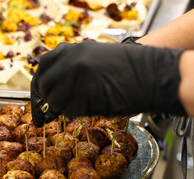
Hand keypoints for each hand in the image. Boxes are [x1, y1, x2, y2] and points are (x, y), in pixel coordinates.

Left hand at [31, 41, 185, 119]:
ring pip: (55, 102)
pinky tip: (88, 108)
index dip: (42, 80)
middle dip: (50, 96)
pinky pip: (70, 112)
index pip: (42, 66)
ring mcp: (76, 83)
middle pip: (45, 86)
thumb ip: (73, 63)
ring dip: (63, 106)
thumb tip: (54, 79)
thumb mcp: (96, 55)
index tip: (44, 88)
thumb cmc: (128, 66)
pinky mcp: (85, 101)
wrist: (151, 75)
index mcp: (72, 50)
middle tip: (59, 102)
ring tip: (79, 104)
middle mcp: (70, 65)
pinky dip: (76, 113)